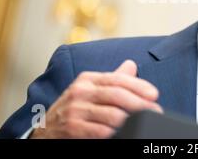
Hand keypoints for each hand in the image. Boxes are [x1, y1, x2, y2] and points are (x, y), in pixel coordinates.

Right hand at [30, 60, 161, 137]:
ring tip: (145, 124)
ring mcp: (75, 110)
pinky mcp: (72, 129)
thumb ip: (112, 80)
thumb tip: (132, 64)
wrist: (42, 132)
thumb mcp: (89, 91)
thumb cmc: (72, 111)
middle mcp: (80, 91)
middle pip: (117, 94)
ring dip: (132, 120)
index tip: (154, 94)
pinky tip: (125, 133)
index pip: (118, 79)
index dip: (139, 86)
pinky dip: (116, 133)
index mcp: (87, 79)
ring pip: (112, 114)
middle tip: (156, 111)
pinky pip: (101, 131)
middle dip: (140, 104)